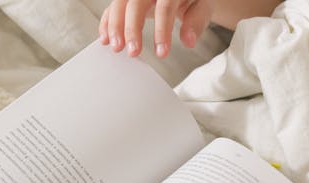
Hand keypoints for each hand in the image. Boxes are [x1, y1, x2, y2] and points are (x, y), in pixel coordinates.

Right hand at [99, 0, 214, 57]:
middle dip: (132, 28)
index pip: (165, 7)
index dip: (162, 30)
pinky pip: (112, 7)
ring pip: (119, 3)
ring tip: (116, 47)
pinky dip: (107, 22)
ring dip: (114, 26)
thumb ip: (196, 21)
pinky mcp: (127, 0)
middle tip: (132, 52)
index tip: (161, 52)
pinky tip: (105, 38)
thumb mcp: (203, 7)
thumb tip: (188, 40)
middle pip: (135, 2)